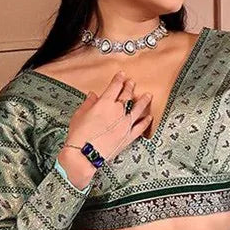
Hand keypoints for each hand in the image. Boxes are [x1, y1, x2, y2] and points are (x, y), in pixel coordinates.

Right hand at [58, 71, 152, 185]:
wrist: (85, 154)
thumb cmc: (79, 135)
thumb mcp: (80, 115)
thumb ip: (89, 103)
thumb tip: (92, 96)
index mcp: (105, 103)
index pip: (115, 86)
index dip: (119, 79)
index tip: (122, 75)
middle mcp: (117, 111)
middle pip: (127, 95)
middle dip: (130, 87)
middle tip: (132, 83)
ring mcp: (125, 124)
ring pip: (138, 109)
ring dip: (143, 101)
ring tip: (148, 96)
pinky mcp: (129, 137)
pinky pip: (141, 127)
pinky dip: (146, 122)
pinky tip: (149, 117)